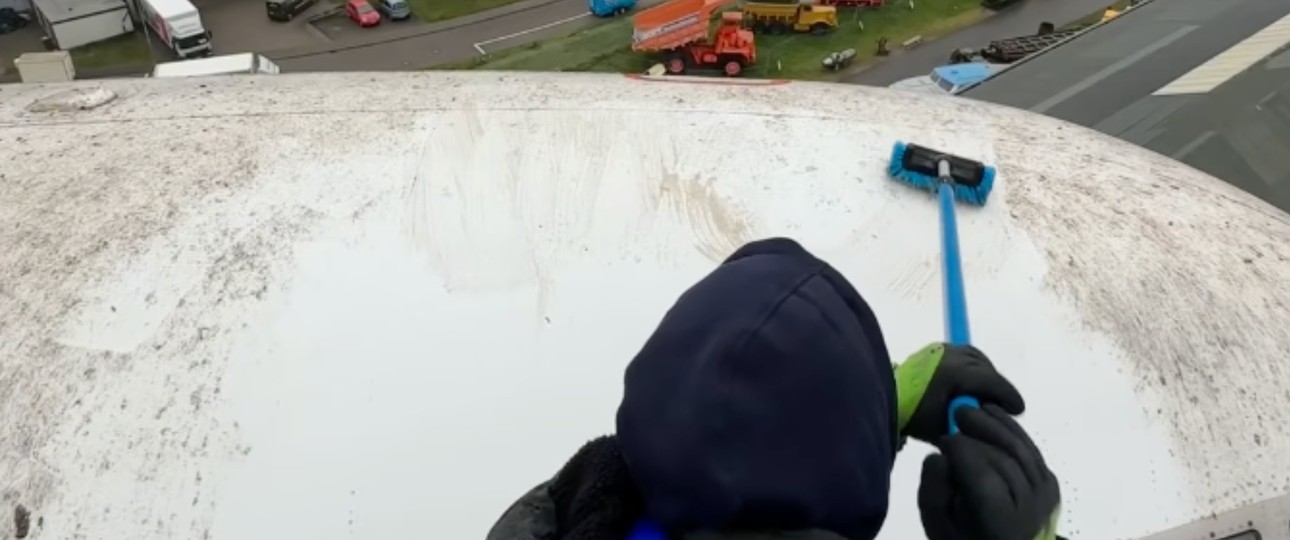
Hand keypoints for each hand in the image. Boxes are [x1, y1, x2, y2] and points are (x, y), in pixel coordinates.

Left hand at [894, 343, 1023, 442]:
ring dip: (985, 376)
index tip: (1018, 410)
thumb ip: (969, 426)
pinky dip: (973, 368)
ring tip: (986, 396)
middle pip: (986, 369)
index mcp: (955, 373)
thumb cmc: (912, 416)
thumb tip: (990, 427)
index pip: (992, 382)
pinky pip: (964, 355)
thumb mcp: (943, 428)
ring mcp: (941, 349)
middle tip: (1002, 407)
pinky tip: (971, 385)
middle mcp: (951, 355)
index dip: (1009, 396)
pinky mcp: (934, 349)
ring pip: (976, 359)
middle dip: (997, 387)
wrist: (883, 395)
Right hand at [918, 405, 1061, 539]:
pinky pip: (1031, 449)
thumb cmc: (964, 536)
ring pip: (1021, 450)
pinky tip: (994, 414)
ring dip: (997, 424)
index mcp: (998, 525)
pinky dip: (1013, 429)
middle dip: (979, 433)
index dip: (964, 453)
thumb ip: (934, 491)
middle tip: (956, 414)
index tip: (944, 440)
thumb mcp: (938, 522)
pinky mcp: (1051, 485)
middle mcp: (1029, 511)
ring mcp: (1045, 496)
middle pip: (1004, 461)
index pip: (984, 480)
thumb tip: (940, 457)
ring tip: (973, 409)